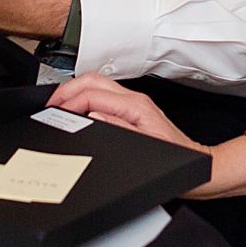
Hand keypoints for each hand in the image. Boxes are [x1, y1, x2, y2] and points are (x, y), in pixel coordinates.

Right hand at [49, 76, 205, 155]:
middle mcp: (134, 99)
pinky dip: (83, 98)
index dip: (70, 102)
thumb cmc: (176, 160)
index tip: (54, 113)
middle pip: (92, 80)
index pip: (93, 94)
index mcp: (136, 106)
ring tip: (57, 106)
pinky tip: (76, 109)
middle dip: (67, 89)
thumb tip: (92, 115)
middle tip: (49, 105)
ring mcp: (134, 102)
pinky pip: (102, 95)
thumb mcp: (145, 149)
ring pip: (96, 84)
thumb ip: (118, 129)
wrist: (196, 166)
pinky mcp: (132, 109)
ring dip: (74, 91)